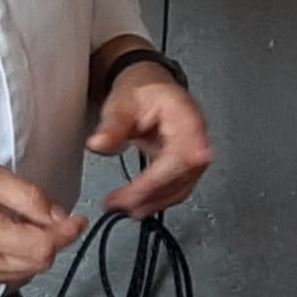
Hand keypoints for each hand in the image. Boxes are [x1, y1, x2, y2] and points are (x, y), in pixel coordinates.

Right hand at [0, 149, 86, 285]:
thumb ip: (26, 196)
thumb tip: (56, 214)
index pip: (43, 248)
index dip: (66, 234)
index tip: (77, 220)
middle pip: (38, 265)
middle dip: (54, 242)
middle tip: (58, 218)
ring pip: (23, 274)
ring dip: (36, 252)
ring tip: (31, 224)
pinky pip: (3, 276)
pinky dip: (16, 260)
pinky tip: (11, 237)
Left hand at [88, 63, 212, 217]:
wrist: (152, 88)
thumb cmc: (142, 92)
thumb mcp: (122, 102)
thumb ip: (112, 125)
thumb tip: (99, 144)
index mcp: (185, 116)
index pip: (181, 155)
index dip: (162, 178)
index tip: (136, 193)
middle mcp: (196, 136)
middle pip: (184, 175)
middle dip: (152, 194)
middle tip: (120, 203)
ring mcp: (195, 151)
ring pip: (183, 186)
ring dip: (154, 201)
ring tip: (123, 208)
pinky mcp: (187, 165)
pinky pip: (179, 188)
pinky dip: (158, 200)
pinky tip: (139, 206)